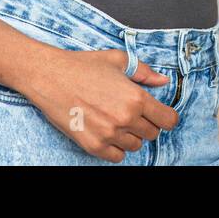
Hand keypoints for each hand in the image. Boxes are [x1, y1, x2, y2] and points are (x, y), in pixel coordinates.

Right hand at [18, 48, 178, 161]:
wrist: (49, 77)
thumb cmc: (83, 66)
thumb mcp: (118, 60)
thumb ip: (144, 72)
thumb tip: (163, 81)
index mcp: (135, 97)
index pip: (168, 120)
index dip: (166, 117)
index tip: (160, 115)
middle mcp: (125, 119)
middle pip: (152, 134)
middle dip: (146, 124)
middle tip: (132, 113)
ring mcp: (109, 135)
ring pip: (135, 146)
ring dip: (131, 135)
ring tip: (116, 119)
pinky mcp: (93, 146)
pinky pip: (117, 157)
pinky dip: (116, 147)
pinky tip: (107, 131)